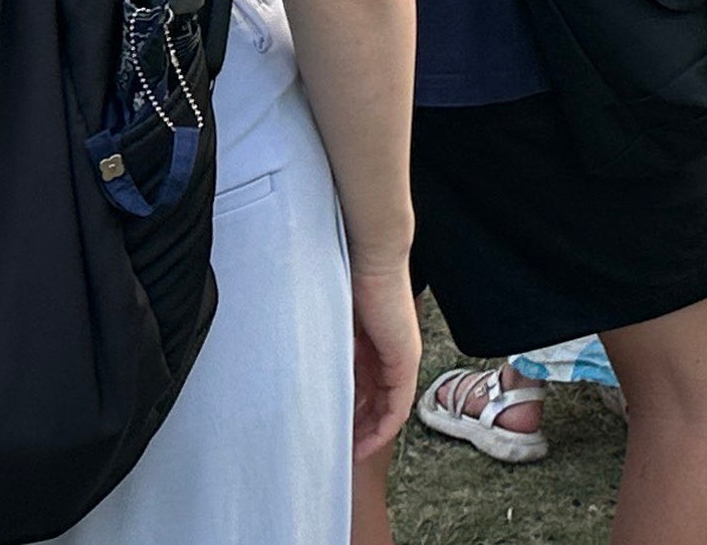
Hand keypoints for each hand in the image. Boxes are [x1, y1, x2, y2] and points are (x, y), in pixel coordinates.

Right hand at [348, 247, 421, 459]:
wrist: (372, 254)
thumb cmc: (348, 277)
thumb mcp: (332, 321)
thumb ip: (327, 344)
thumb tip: (301, 365)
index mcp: (373, 343)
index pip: (368, 388)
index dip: (352, 413)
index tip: (332, 431)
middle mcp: (391, 353)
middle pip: (379, 403)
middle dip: (360, 428)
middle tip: (337, 449)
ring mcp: (401, 357)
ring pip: (389, 408)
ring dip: (370, 432)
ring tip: (348, 451)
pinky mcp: (405, 360)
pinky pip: (398, 405)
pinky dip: (383, 427)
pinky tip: (366, 441)